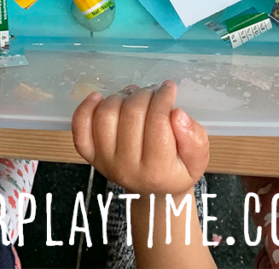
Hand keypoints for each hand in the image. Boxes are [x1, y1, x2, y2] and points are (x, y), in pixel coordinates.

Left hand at [72, 81, 208, 195]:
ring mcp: (104, 162)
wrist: (153, 192)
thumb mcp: (198, 159)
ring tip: (135, 94)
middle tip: (155, 90)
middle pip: (132, 114)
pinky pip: (80, 128)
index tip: (169, 87)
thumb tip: (177, 114)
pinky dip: (86, 108)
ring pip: (106, 115)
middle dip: (146, 94)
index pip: (157, 122)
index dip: (163, 97)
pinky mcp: (90, 156)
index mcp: (157, 171)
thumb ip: (194, 139)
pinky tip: (99, 97)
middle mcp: (126, 168)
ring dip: (121, 96)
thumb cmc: (177, 170)